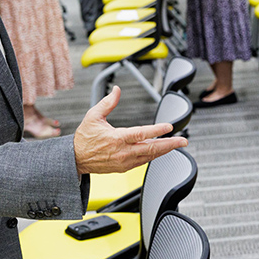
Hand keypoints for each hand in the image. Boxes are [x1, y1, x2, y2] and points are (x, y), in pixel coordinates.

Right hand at [73, 87, 187, 174]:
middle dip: (169, 144)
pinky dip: (153, 156)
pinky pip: (143, 161)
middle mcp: (122, 152)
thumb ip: (107, 103)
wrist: (75, 159)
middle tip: (183, 141)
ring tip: (176, 144)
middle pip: (151, 148)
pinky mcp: (124, 167)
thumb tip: (117, 90)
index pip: (141, 134)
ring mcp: (124, 162)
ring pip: (149, 156)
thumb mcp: (93, 116)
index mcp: (116, 138)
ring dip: (164, 150)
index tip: (169, 127)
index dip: (157, 131)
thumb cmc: (84, 138)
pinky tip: (160, 151)